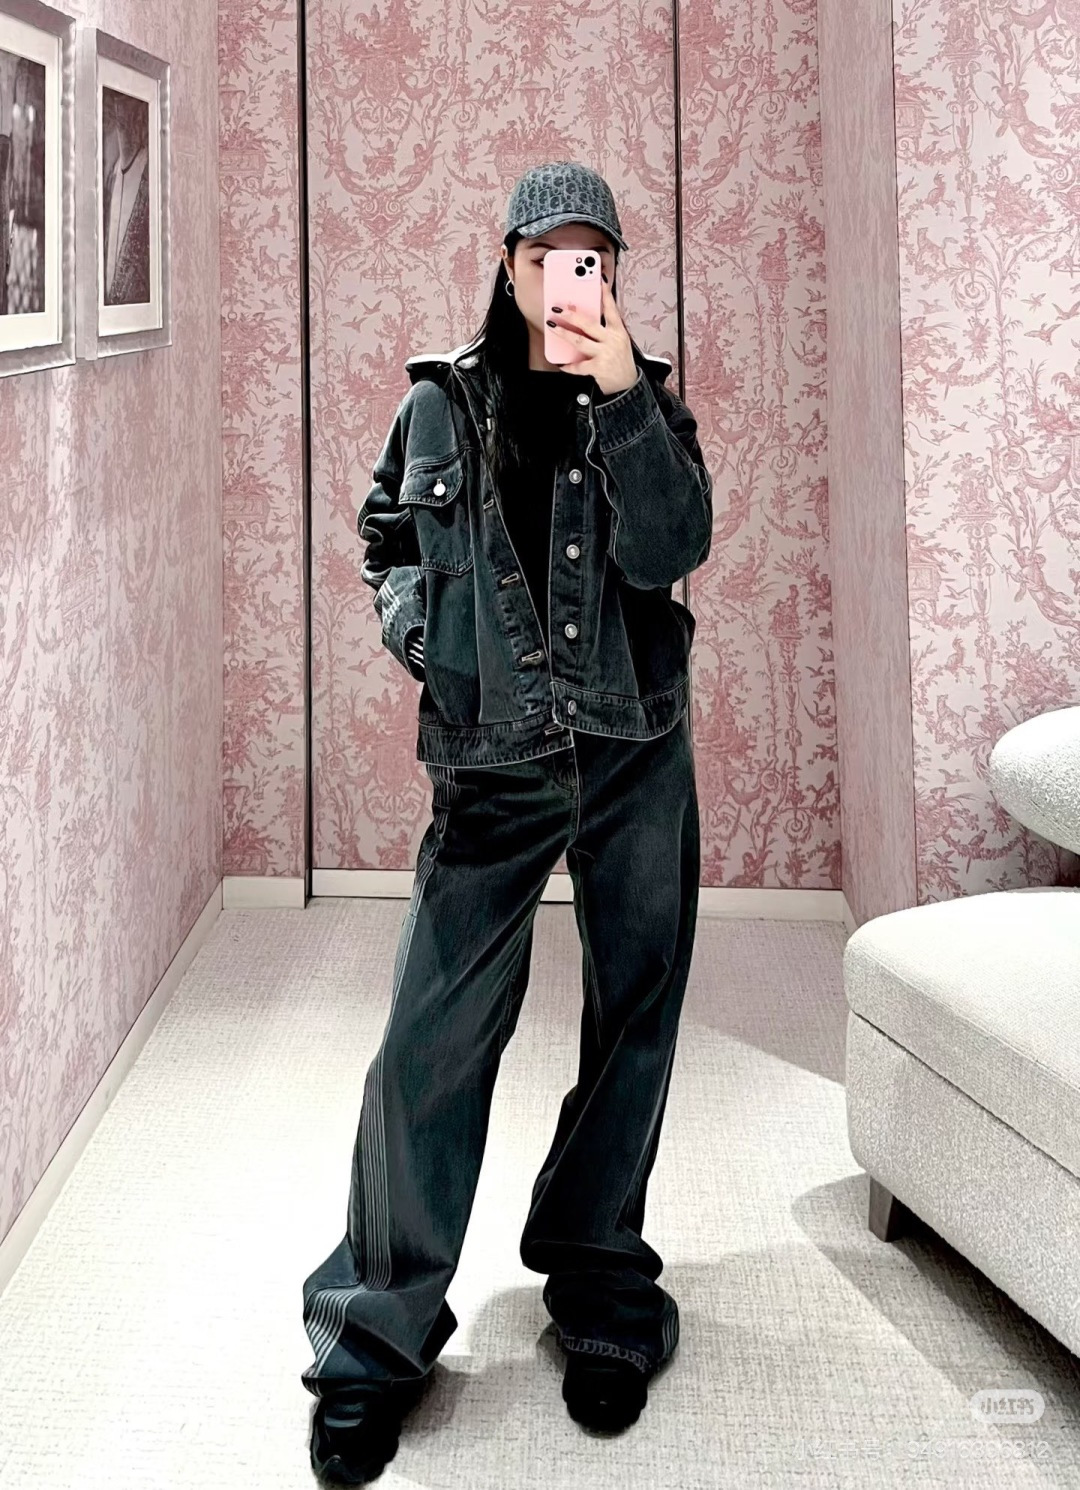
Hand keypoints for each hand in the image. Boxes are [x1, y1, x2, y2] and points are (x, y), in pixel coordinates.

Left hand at [546, 277, 637, 395]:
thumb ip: (605, 330)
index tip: (599, 280)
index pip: (612, 309)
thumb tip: (584, 318)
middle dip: (571, 314)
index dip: (605, 294)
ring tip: (552, 327)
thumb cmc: (620, 361)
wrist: (627, 385)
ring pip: (579, 341)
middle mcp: (612, 340)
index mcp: (618, 331)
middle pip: (588, 323)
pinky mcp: (598, 368)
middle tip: (558, 308)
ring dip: (564, 333)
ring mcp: (605, 354)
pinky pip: (579, 366)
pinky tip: (561, 364)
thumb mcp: (618, 341)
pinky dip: (568, 366)